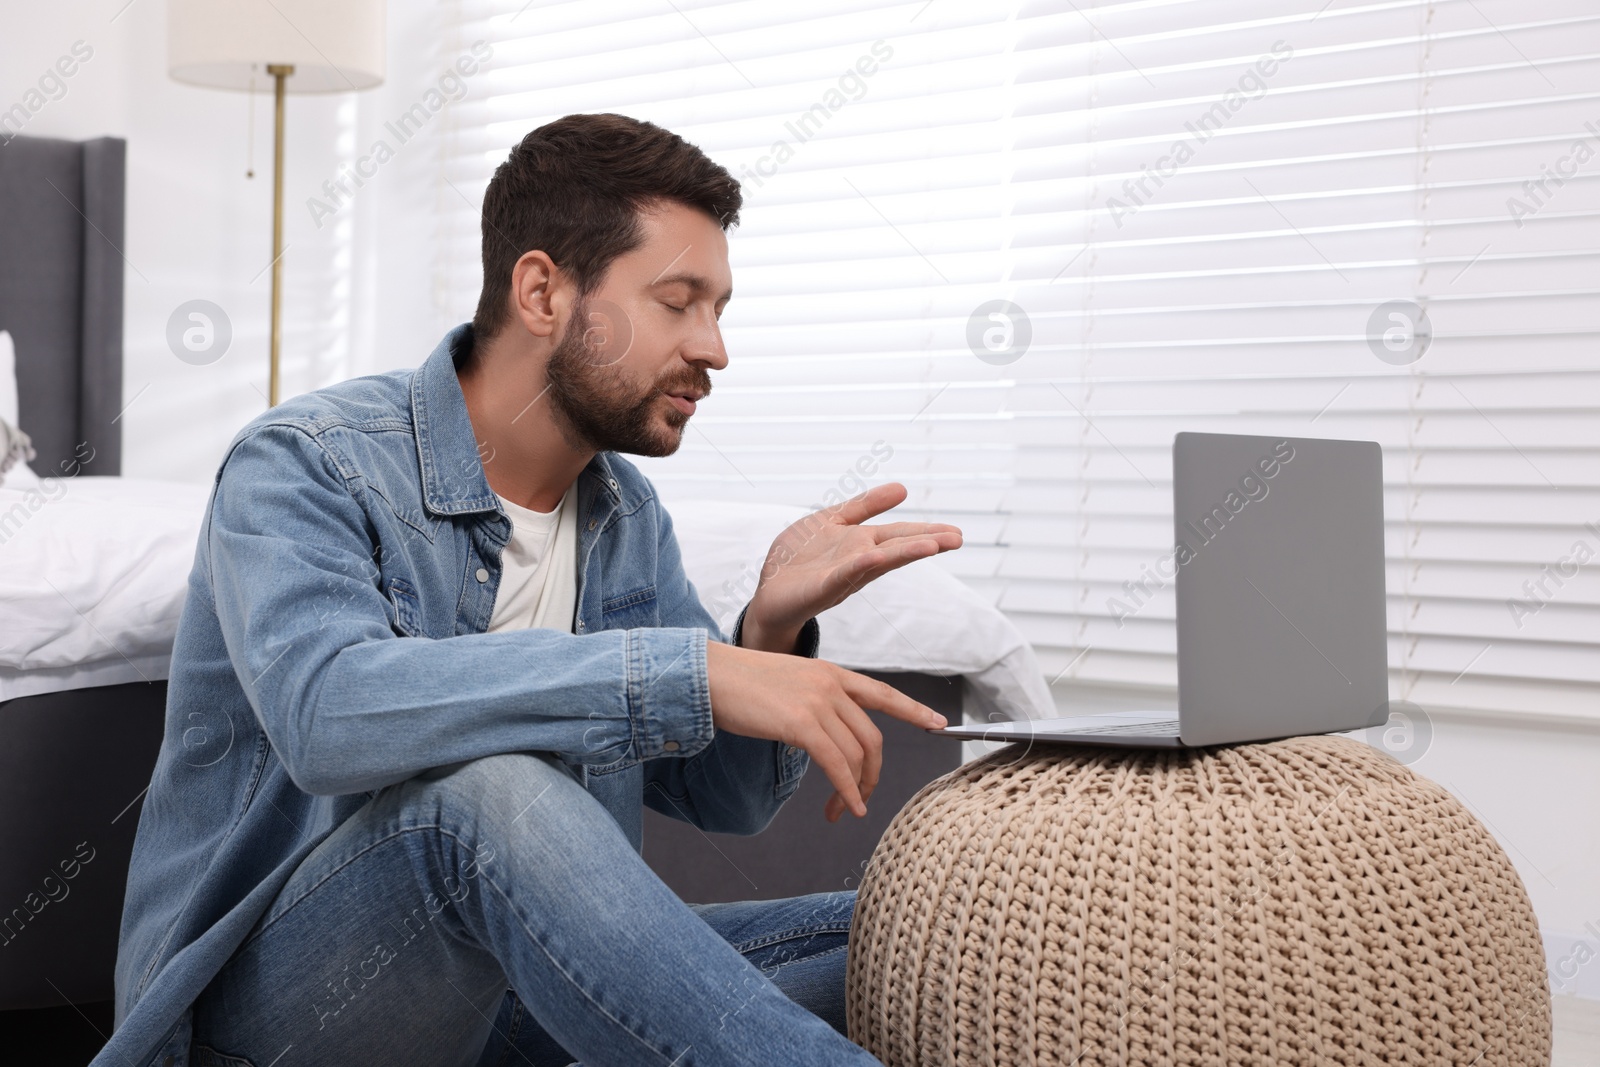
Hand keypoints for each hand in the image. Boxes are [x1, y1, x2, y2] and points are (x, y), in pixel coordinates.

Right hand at [705, 639, 948, 821]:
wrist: (706, 676)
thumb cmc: (738, 685)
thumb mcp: (787, 686)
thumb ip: (812, 704)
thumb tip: (823, 738)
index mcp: (830, 673)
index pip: (882, 692)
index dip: (913, 710)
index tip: (939, 723)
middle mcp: (830, 684)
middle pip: (872, 736)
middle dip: (873, 773)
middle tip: (863, 798)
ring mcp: (818, 701)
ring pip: (856, 754)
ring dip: (855, 789)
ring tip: (842, 810)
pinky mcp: (801, 722)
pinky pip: (836, 764)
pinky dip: (847, 790)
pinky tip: (847, 808)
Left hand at [742, 482, 961, 645]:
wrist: (769, 593)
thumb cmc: (800, 559)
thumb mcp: (832, 521)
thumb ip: (864, 505)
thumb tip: (904, 488)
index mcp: (863, 544)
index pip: (900, 535)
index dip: (928, 532)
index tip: (957, 533)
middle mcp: (859, 560)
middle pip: (897, 548)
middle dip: (927, 542)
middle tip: (958, 539)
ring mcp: (842, 575)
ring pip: (878, 562)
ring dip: (904, 554)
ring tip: (932, 546)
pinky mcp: (820, 588)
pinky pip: (842, 576)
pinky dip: (859, 567)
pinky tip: (875, 557)